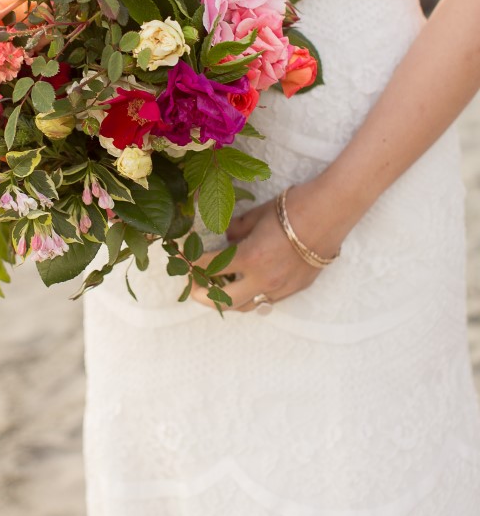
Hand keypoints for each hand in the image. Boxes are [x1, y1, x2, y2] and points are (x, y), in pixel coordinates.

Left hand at [189, 178, 346, 312]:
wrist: (331, 211)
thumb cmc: (293, 207)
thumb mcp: (257, 215)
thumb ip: (237, 229)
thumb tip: (227, 238)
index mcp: (250, 258)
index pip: (210, 267)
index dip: (193, 263)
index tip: (184, 259)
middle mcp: (264, 279)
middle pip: (225, 301)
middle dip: (203, 296)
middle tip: (193, 288)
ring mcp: (282, 287)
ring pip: (249, 307)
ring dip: (229, 301)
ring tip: (219, 290)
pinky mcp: (297, 288)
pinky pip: (268, 300)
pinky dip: (253, 297)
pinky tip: (248, 286)